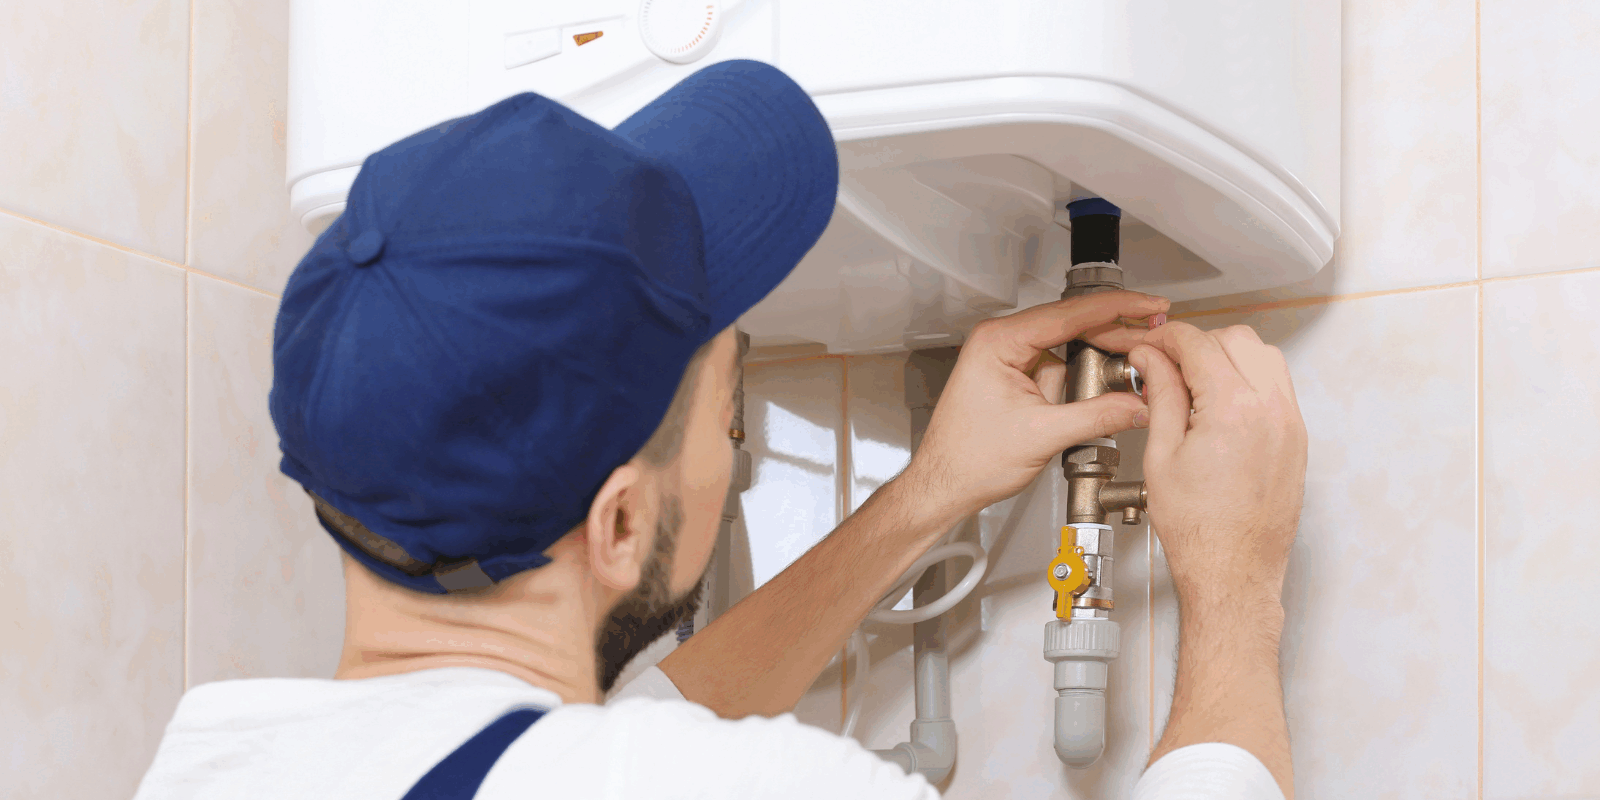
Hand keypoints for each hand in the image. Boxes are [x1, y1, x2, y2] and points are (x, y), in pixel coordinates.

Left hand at [900, 291, 1169, 521]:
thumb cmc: (969, 460)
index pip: (1069, 314)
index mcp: (999, 341)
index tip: (1148, 306)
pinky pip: (1057, 370)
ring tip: (1116, 388)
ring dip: (1093, 369)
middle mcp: (1001, 341)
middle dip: (1111, 340)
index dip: (1117, 308)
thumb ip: (1097, 416)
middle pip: (1072, 327)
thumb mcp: (1042, 436)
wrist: (944, 484)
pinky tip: (1089, 401)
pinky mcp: (1014, 376)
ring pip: (1068, 351)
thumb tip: (1138, 403)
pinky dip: (1077, 384)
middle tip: (1151, 343)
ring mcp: (1007, 358)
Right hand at [1128, 321, 1307, 607]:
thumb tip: (1151, 361)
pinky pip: (1277, 386)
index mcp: (1233, 409)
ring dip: (1228, 356)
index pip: (1198, 344)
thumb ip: (1160, 396)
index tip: (1148, 347)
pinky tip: (1220, 403)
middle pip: (1236, 339)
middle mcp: (1271, 409)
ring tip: (1194, 384)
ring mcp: (1290, 424)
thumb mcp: (1162, 455)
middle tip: (1166, 365)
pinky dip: (1249, 379)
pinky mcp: (1297, 439)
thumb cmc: (1198, 529)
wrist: (1233, 571)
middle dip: (1198, 343)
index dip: (1165, 338)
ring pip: (1264, 355)